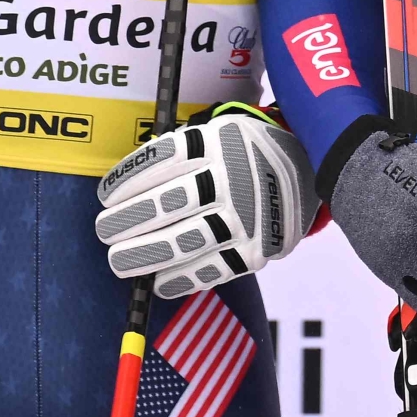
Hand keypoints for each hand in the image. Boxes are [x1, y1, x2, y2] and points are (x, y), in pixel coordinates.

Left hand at [93, 102, 319, 299]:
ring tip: (119, 262)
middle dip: (127, 221)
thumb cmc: (246, 152)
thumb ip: (182, 151)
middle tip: (105, 231)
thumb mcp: (219, 132)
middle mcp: (231, 177)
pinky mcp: (256, 249)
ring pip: (184, 242)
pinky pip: (212, 269)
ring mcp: (245, 216)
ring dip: (144, 255)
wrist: (311, 168)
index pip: (160, 162)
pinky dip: (181, 280)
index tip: (105, 197)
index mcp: (217, 142)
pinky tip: (159, 283)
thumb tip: (128, 185)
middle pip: (166, 205)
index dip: (127, 182)